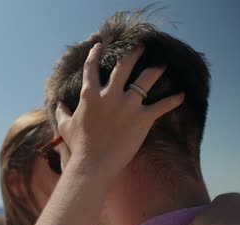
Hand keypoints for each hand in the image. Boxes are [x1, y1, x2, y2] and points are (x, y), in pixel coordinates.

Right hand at [55, 43, 183, 176]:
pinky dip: (173, 100)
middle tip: (140, 47)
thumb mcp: (66, 127)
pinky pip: (162, 106)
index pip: (91, 67)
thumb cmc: (79, 146)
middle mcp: (110, 94)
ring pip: (146, 79)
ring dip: (156, 70)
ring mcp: (128, 105)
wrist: (92, 164)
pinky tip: (181, 95)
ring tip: (162, 64)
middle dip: (133, 53)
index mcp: (90, 95)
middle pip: (123, 66)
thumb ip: (62, 113)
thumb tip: (58, 105)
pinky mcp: (142, 119)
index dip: (95, 54)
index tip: (100, 45)